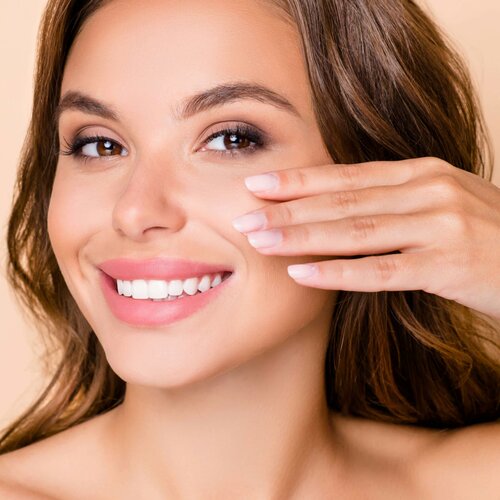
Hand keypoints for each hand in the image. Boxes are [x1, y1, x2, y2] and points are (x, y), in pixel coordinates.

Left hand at [231, 157, 499, 319]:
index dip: (300, 180)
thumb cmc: (484, 233)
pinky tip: (302, 274)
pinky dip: (337, 272)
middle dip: (288, 210)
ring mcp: (440, 227)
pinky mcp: (448, 267)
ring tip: (259, 241)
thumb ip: (392, 199)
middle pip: (342, 202)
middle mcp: (428, 192)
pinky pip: (381, 271)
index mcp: (421, 173)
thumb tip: (334, 207)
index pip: (347, 176)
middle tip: (242, 216)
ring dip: (301, 237)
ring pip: (355, 232)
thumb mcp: (438, 202)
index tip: (258, 184)